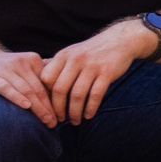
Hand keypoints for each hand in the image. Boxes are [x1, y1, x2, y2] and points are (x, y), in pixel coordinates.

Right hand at [0, 50, 56, 127]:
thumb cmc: (5, 68)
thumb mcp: (24, 67)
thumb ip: (40, 76)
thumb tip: (63, 95)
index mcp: (33, 60)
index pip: (48, 83)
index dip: (55, 100)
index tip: (61, 115)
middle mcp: (21, 62)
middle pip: (38, 88)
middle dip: (48, 107)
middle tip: (55, 123)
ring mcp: (5, 69)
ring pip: (26, 90)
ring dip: (37, 107)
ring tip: (46, 120)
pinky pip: (6, 88)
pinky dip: (17, 97)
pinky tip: (26, 106)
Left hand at [40, 21, 155, 124]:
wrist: (120, 40)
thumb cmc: (92, 51)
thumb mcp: (72, 53)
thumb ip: (58, 66)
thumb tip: (40, 86)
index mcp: (63, 56)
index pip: (46, 78)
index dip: (46, 95)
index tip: (48, 107)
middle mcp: (76, 60)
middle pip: (60, 89)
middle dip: (58, 108)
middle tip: (60, 119)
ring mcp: (92, 66)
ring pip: (77, 95)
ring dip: (75, 112)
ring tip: (75, 121)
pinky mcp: (107, 72)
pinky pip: (96, 95)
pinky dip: (91, 108)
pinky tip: (89, 115)